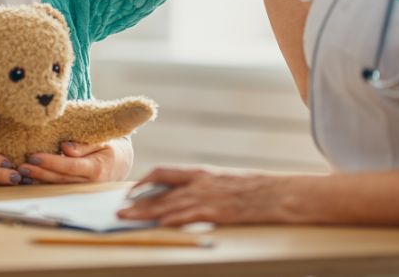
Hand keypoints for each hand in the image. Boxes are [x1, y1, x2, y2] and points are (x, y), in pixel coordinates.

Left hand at [17, 138, 132, 183]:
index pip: (70, 166)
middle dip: (40, 173)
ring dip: (38, 181)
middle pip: (60, 179)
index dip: (51, 162)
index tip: (34, 156)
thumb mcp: (102, 140)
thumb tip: (65, 148)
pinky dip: (44, 184)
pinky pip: (59, 188)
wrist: (122, 161)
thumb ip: (84, 144)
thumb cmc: (110, 147)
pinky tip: (30, 180)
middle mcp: (90, 183)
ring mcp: (83, 190)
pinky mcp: (77, 191)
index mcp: (97, 168)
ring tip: (21, 174)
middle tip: (22, 166)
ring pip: (58, 186)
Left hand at [117, 166, 285, 225]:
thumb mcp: (225, 181)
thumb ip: (205, 186)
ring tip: (128, 220)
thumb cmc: (256, 189)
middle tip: (119, 211)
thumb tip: (185, 195)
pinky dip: (172, 221)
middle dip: (137, 203)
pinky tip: (159, 225)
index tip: (131, 191)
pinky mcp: (217, 212)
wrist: (279, 192)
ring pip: (169, 206)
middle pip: (160, 192)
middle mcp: (200, 182)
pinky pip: (189, 216)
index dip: (144, 182)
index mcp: (201, 172)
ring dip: (146, 214)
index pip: (164, 172)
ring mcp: (208, 197)